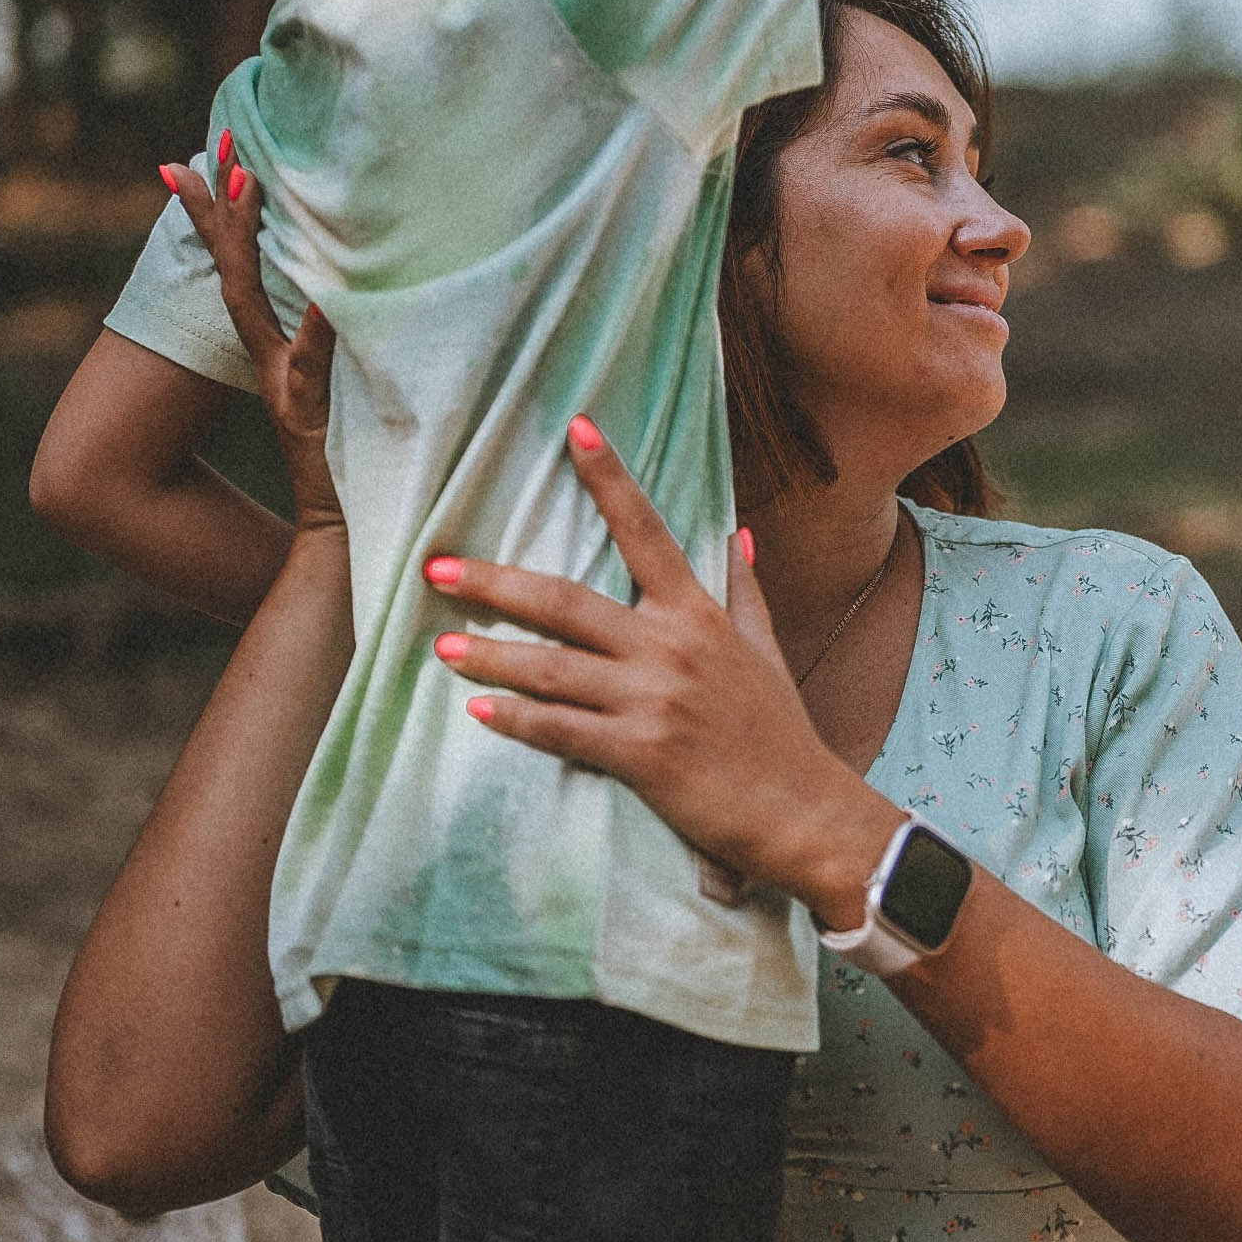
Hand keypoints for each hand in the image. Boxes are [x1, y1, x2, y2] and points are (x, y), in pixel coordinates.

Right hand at [162, 142, 340, 537]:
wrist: (341, 537)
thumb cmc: (352, 467)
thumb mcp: (344, 397)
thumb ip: (339, 354)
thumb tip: (347, 303)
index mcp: (277, 356)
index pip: (236, 274)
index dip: (215, 220)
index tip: (186, 165)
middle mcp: (273, 363)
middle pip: (233, 273)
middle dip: (220, 210)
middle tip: (217, 147)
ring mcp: (289, 386)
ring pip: (260, 306)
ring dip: (250, 244)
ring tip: (253, 183)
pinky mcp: (313, 414)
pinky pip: (317, 364)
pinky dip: (319, 331)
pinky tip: (325, 293)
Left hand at [425, 423, 900, 924]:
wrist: (804, 810)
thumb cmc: (781, 731)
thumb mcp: (767, 649)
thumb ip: (743, 588)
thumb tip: (737, 531)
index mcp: (699, 615)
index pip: (647, 530)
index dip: (610, 479)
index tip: (576, 430)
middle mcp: (670, 647)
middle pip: (565, 601)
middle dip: (495, 582)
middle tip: (437, 567)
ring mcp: (653, 700)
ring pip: (552, 667)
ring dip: (491, 655)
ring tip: (442, 646)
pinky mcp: (640, 754)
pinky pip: (562, 730)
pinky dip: (517, 721)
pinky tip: (478, 712)